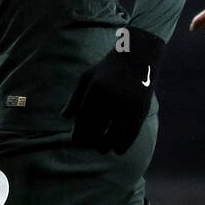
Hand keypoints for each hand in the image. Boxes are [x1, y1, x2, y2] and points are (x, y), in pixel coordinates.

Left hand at [64, 26, 164, 154]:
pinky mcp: (141, 111)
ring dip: (105, 147)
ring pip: (114, 137)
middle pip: (96, 131)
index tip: (76, 140)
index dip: (78, 134)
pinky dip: (122, 146)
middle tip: (88, 145)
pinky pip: (131, 135)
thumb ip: (75, 98)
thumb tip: (64, 118)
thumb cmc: (108, 68)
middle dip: (90, 142)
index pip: (83, 120)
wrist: (138, 56)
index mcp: (96, 90)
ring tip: (101, 147)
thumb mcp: (87, 77)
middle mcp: (112, 98)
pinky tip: (117, 149)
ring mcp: (128, 105)